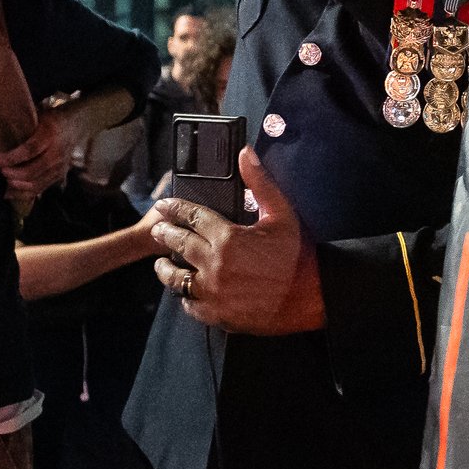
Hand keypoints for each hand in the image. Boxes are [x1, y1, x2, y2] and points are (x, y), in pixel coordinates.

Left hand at [0, 112, 71, 198]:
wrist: (75, 125)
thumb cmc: (50, 120)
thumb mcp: (37, 116)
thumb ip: (21, 125)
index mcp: (50, 135)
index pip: (29, 150)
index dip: (10, 158)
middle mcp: (57, 153)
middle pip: (32, 171)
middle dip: (12, 174)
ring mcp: (60, 167)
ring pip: (36, 183)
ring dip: (16, 184)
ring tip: (4, 180)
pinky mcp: (59, 176)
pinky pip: (40, 189)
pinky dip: (23, 193)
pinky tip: (10, 192)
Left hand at [151, 148, 324, 335]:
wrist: (312, 296)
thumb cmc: (298, 255)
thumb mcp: (282, 214)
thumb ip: (260, 183)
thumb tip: (245, 154)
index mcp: (228, 238)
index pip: (191, 216)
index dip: (174, 208)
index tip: (164, 205)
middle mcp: (214, 265)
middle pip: (177, 245)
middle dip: (164, 234)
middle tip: (157, 230)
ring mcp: (213, 292)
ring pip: (176, 279)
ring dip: (165, 270)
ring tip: (161, 264)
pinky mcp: (218, 313)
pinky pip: (190, 305)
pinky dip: (186, 297)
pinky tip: (186, 292)